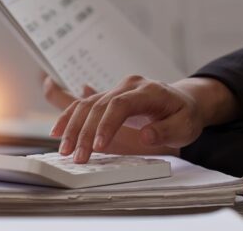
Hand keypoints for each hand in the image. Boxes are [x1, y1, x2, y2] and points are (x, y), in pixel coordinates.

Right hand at [44, 75, 240, 162]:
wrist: (184, 102)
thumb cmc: (185, 115)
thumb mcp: (185, 126)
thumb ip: (166, 130)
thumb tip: (146, 136)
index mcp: (148, 90)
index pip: (120, 104)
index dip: (106, 124)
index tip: (98, 146)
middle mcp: (128, 86)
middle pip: (99, 106)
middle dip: (85, 132)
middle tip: (78, 157)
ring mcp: (116, 90)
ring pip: (87, 105)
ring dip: (72, 127)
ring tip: (64, 150)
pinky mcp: (108, 98)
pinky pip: (84, 105)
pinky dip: (69, 117)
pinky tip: (57, 131)